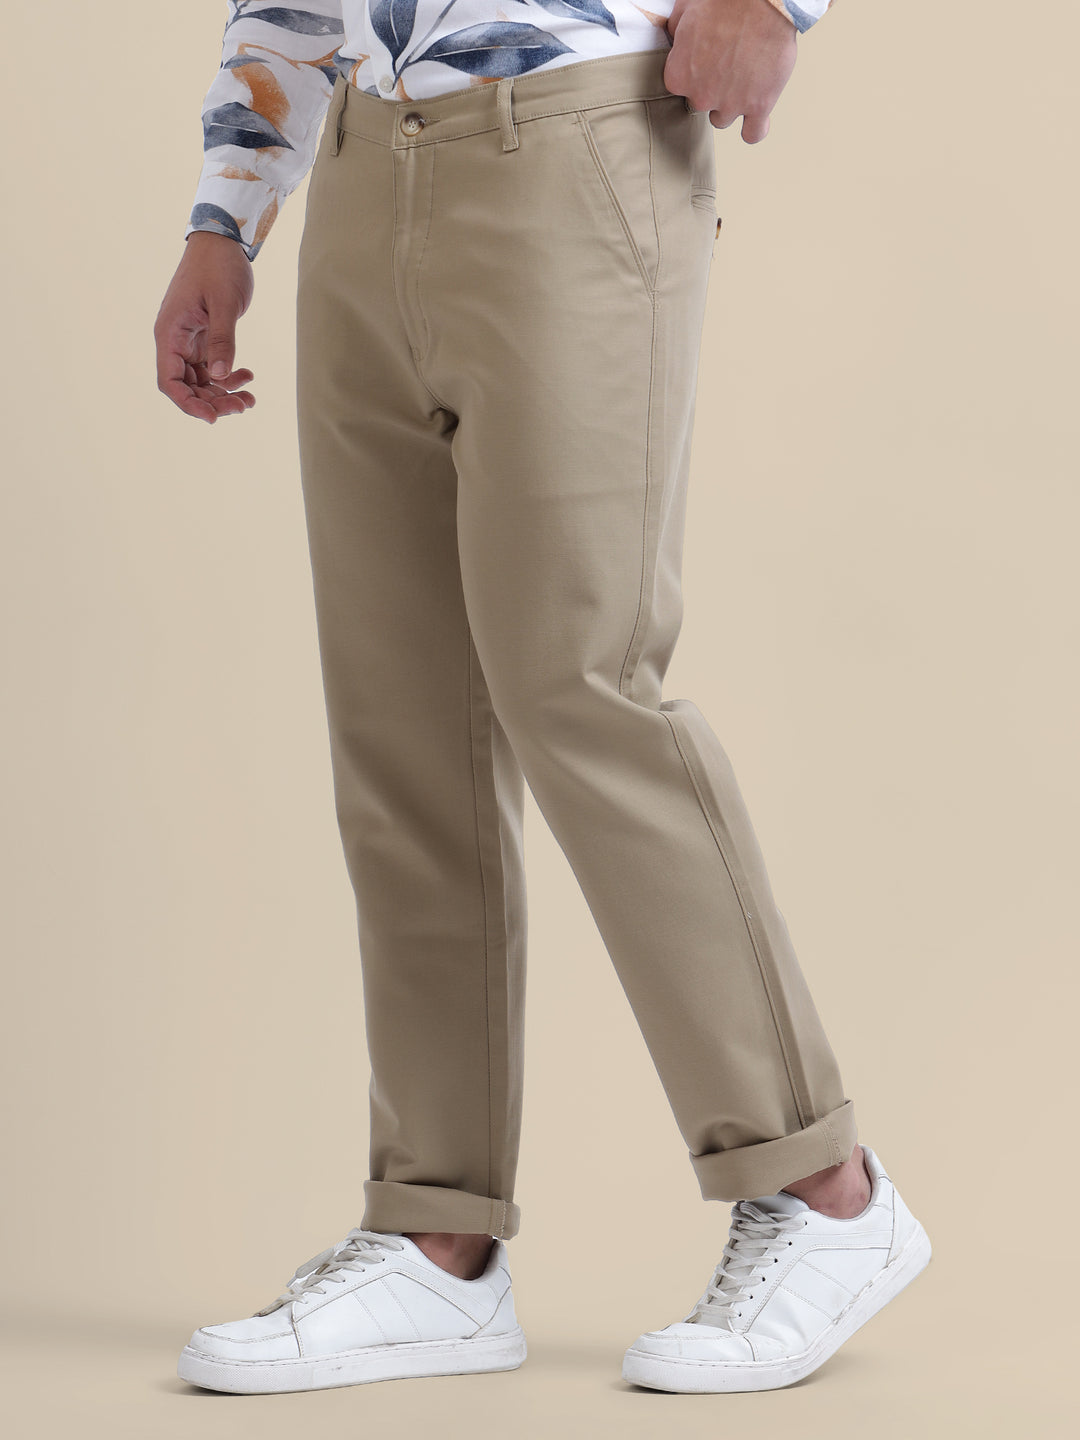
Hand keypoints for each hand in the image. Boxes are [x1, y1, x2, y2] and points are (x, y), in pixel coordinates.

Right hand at [154, 232, 256, 423]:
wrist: (223, 243)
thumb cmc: (219, 267)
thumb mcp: (224, 303)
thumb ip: (222, 340)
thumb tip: (220, 376)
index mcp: (170, 333)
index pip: (170, 381)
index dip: (188, 404)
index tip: (213, 417)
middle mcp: (174, 340)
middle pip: (187, 386)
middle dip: (214, 402)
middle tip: (244, 406)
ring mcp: (188, 340)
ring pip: (201, 381)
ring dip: (224, 393)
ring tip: (250, 398)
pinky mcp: (203, 338)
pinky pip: (212, 368)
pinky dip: (229, 377)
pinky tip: (248, 376)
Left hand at [664, 0, 797, 142]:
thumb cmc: (724, 0)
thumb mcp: (685, 8)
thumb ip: (675, 32)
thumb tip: (675, 38)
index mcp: (678, 76)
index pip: (680, 87)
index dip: (694, 72)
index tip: (705, 58)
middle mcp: (701, 96)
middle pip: (702, 103)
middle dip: (712, 87)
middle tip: (728, 62)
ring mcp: (730, 104)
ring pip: (722, 119)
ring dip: (730, 104)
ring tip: (743, 80)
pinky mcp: (759, 106)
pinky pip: (753, 134)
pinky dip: (753, 128)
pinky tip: (755, 116)